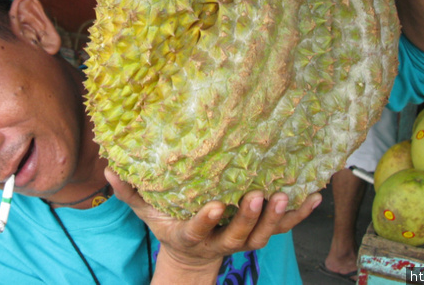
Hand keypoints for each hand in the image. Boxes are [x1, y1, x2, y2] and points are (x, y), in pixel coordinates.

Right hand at [106, 169, 320, 278]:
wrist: (192, 254)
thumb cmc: (169, 224)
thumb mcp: (148, 211)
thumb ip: (131, 192)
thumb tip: (108, 168)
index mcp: (192, 235)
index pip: (200, 230)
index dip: (208, 220)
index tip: (216, 204)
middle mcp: (220, 241)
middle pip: (239, 235)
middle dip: (250, 217)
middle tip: (259, 193)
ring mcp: (243, 239)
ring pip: (263, 235)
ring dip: (276, 217)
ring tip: (286, 194)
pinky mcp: (260, 234)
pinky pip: (283, 228)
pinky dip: (299, 215)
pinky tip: (315, 197)